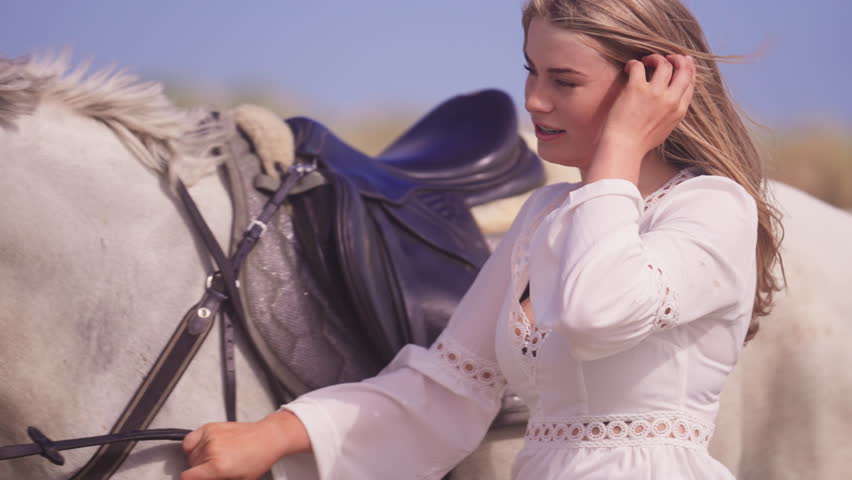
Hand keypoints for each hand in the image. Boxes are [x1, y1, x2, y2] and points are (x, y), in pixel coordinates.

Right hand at [181, 410, 309, 479]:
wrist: (267, 438)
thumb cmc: (257, 459)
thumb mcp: (240, 479)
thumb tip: (205, 477)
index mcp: (218, 466)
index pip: (187, 477)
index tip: (195, 479)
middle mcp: (212, 450)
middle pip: (191, 466)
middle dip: (200, 470)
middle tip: (214, 470)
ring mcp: (211, 436)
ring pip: (191, 454)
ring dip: (198, 458)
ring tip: (214, 458)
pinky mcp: (210, 427)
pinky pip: (189, 439)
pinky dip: (192, 445)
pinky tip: (203, 449)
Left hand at [588, 54, 695, 181]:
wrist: (624, 148)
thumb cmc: (640, 142)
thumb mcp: (666, 129)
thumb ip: (672, 112)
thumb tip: (673, 99)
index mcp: (679, 110)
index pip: (690, 82)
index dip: (688, 68)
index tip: (683, 60)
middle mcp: (671, 100)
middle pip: (683, 69)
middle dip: (677, 58)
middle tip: (666, 57)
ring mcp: (655, 93)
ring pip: (664, 63)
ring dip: (655, 58)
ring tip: (646, 61)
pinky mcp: (636, 89)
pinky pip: (639, 66)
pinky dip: (635, 63)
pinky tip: (629, 67)